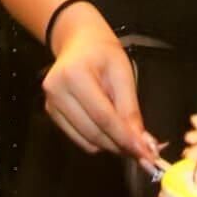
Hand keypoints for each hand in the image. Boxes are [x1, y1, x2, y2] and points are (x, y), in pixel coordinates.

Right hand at [43, 16, 162, 168]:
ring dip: (109, 144)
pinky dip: (96, 140)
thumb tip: (141, 142)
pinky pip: (78, 139)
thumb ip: (130, 109)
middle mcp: (56, 91)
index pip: (103, 116)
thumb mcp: (123, 73)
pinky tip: (107, 128)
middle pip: (93, 132)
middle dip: (119, 145)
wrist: (78, 42)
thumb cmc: (103, 53)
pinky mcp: (51, 113)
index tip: (146, 153)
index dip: (125, 137)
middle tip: (142, 150)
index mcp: (74, 75)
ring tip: (125, 134)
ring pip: (85, 140)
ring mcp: (50, 104)